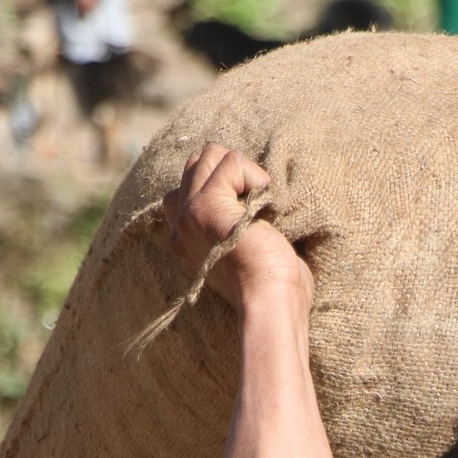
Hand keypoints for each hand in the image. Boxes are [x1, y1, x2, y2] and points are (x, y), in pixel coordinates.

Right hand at [161, 143, 311, 312]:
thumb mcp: (250, 252)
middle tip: (256, 205)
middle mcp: (181, 226)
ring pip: (210, 155)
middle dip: (231, 172)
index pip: (187, 188)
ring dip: (244, 171)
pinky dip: (256, 177)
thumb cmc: (275, 287)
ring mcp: (189, 215)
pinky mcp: (205, 206)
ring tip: (259, 206)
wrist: (271, 303)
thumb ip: (236, 226)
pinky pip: (231, 162)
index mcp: (187, 240)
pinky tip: (264, 210)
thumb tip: (253, 200)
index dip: (224, 186)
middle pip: (196, 164)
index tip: (249, 214)